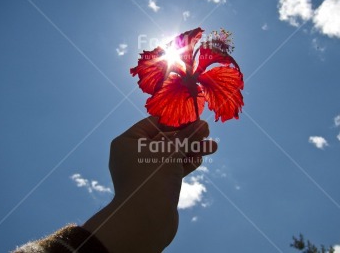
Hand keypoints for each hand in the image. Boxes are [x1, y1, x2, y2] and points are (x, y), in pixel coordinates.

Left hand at [83, 117, 216, 252]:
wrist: (145, 221)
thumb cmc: (153, 177)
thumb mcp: (172, 151)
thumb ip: (188, 136)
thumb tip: (202, 124)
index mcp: (128, 142)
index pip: (153, 123)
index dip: (175, 120)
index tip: (195, 118)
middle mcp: (132, 156)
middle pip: (164, 139)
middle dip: (188, 136)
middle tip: (207, 131)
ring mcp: (144, 173)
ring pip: (170, 156)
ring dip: (191, 150)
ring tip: (212, 147)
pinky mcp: (155, 186)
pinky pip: (171, 170)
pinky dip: (185, 164)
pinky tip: (200, 160)